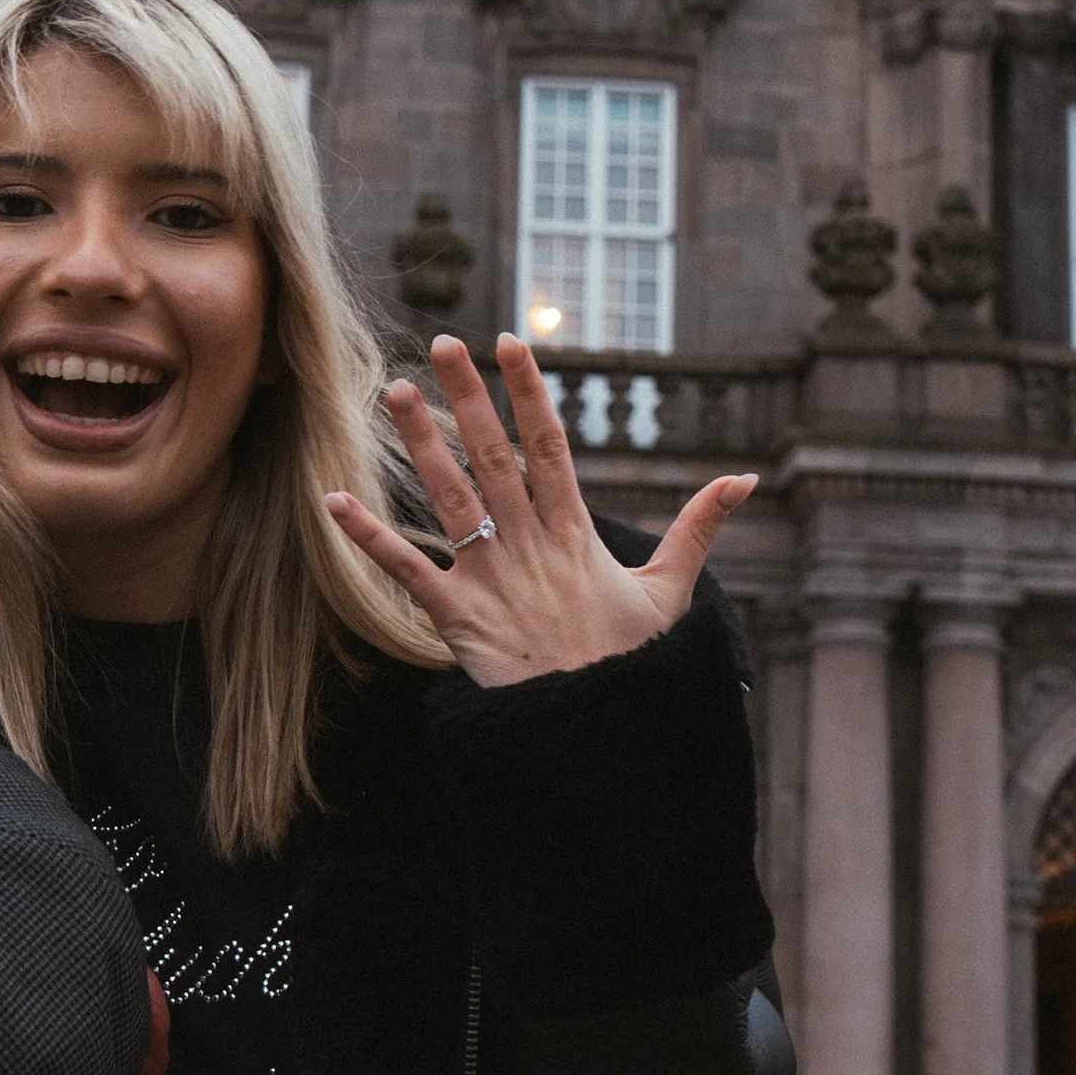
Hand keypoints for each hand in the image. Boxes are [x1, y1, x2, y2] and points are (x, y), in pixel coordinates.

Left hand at [325, 334, 756, 689]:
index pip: (550, 444)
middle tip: (442, 343)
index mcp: (575, 532)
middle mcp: (529, 544)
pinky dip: (368, 538)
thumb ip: (697, 528)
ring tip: (395, 391)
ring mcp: (490, 578)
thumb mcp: (670, 591)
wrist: (597, 732)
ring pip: (450, 496)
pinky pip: (406, 571)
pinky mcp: (457, 617)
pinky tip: (332, 502)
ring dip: (420, 443)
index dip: (529, 391)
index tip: (509, 342)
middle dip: (468, 397)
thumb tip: (743, 479)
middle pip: (494, 455)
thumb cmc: (630, 662)